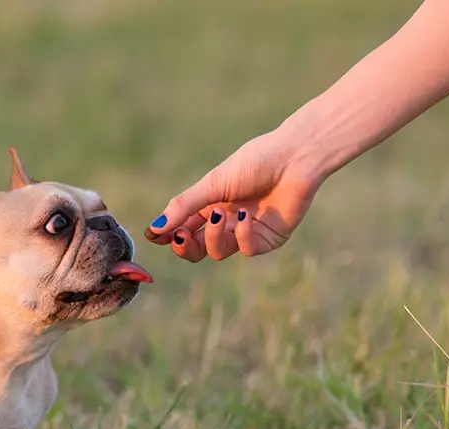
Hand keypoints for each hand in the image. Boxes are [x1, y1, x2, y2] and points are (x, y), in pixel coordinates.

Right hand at [144, 128, 325, 261]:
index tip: (157, 236)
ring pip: (218, 251)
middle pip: (197, 248)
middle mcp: (227, 221)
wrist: (294, 158)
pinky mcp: (268, 239)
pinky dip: (242, 236)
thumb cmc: (254, 162)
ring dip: (213, 235)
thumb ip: (184, 206)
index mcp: (210, 204)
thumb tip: (153, 229)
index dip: (170, 235)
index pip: (184, 228)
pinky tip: (245, 216)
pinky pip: (246, 249)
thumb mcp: (213, 184)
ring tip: (220, 214)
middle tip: (180, 236)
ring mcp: (247, 232)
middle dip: (186, 246)